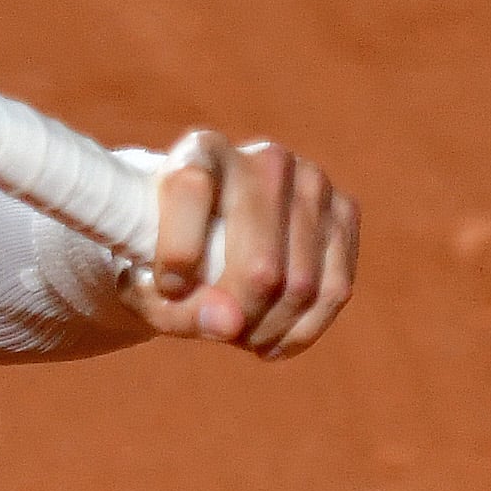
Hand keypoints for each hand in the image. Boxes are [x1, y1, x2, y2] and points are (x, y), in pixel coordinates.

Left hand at [120, 130, 358, 358]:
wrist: (210, 232)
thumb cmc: (164, 255)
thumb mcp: (146, 278)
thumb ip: (171, 306)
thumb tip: (228, 324)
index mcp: (200, 150)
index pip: (191, 189)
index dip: (178, 252)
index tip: (169, 287)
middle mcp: (263, 158)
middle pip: (260, 263)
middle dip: (236, 314)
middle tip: (215, 330)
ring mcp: (313, 181)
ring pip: (300, 284)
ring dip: (267, 328)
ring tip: (238, 334)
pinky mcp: (344, 210)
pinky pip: (334, 290)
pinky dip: (300, 331)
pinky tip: (270, 339)